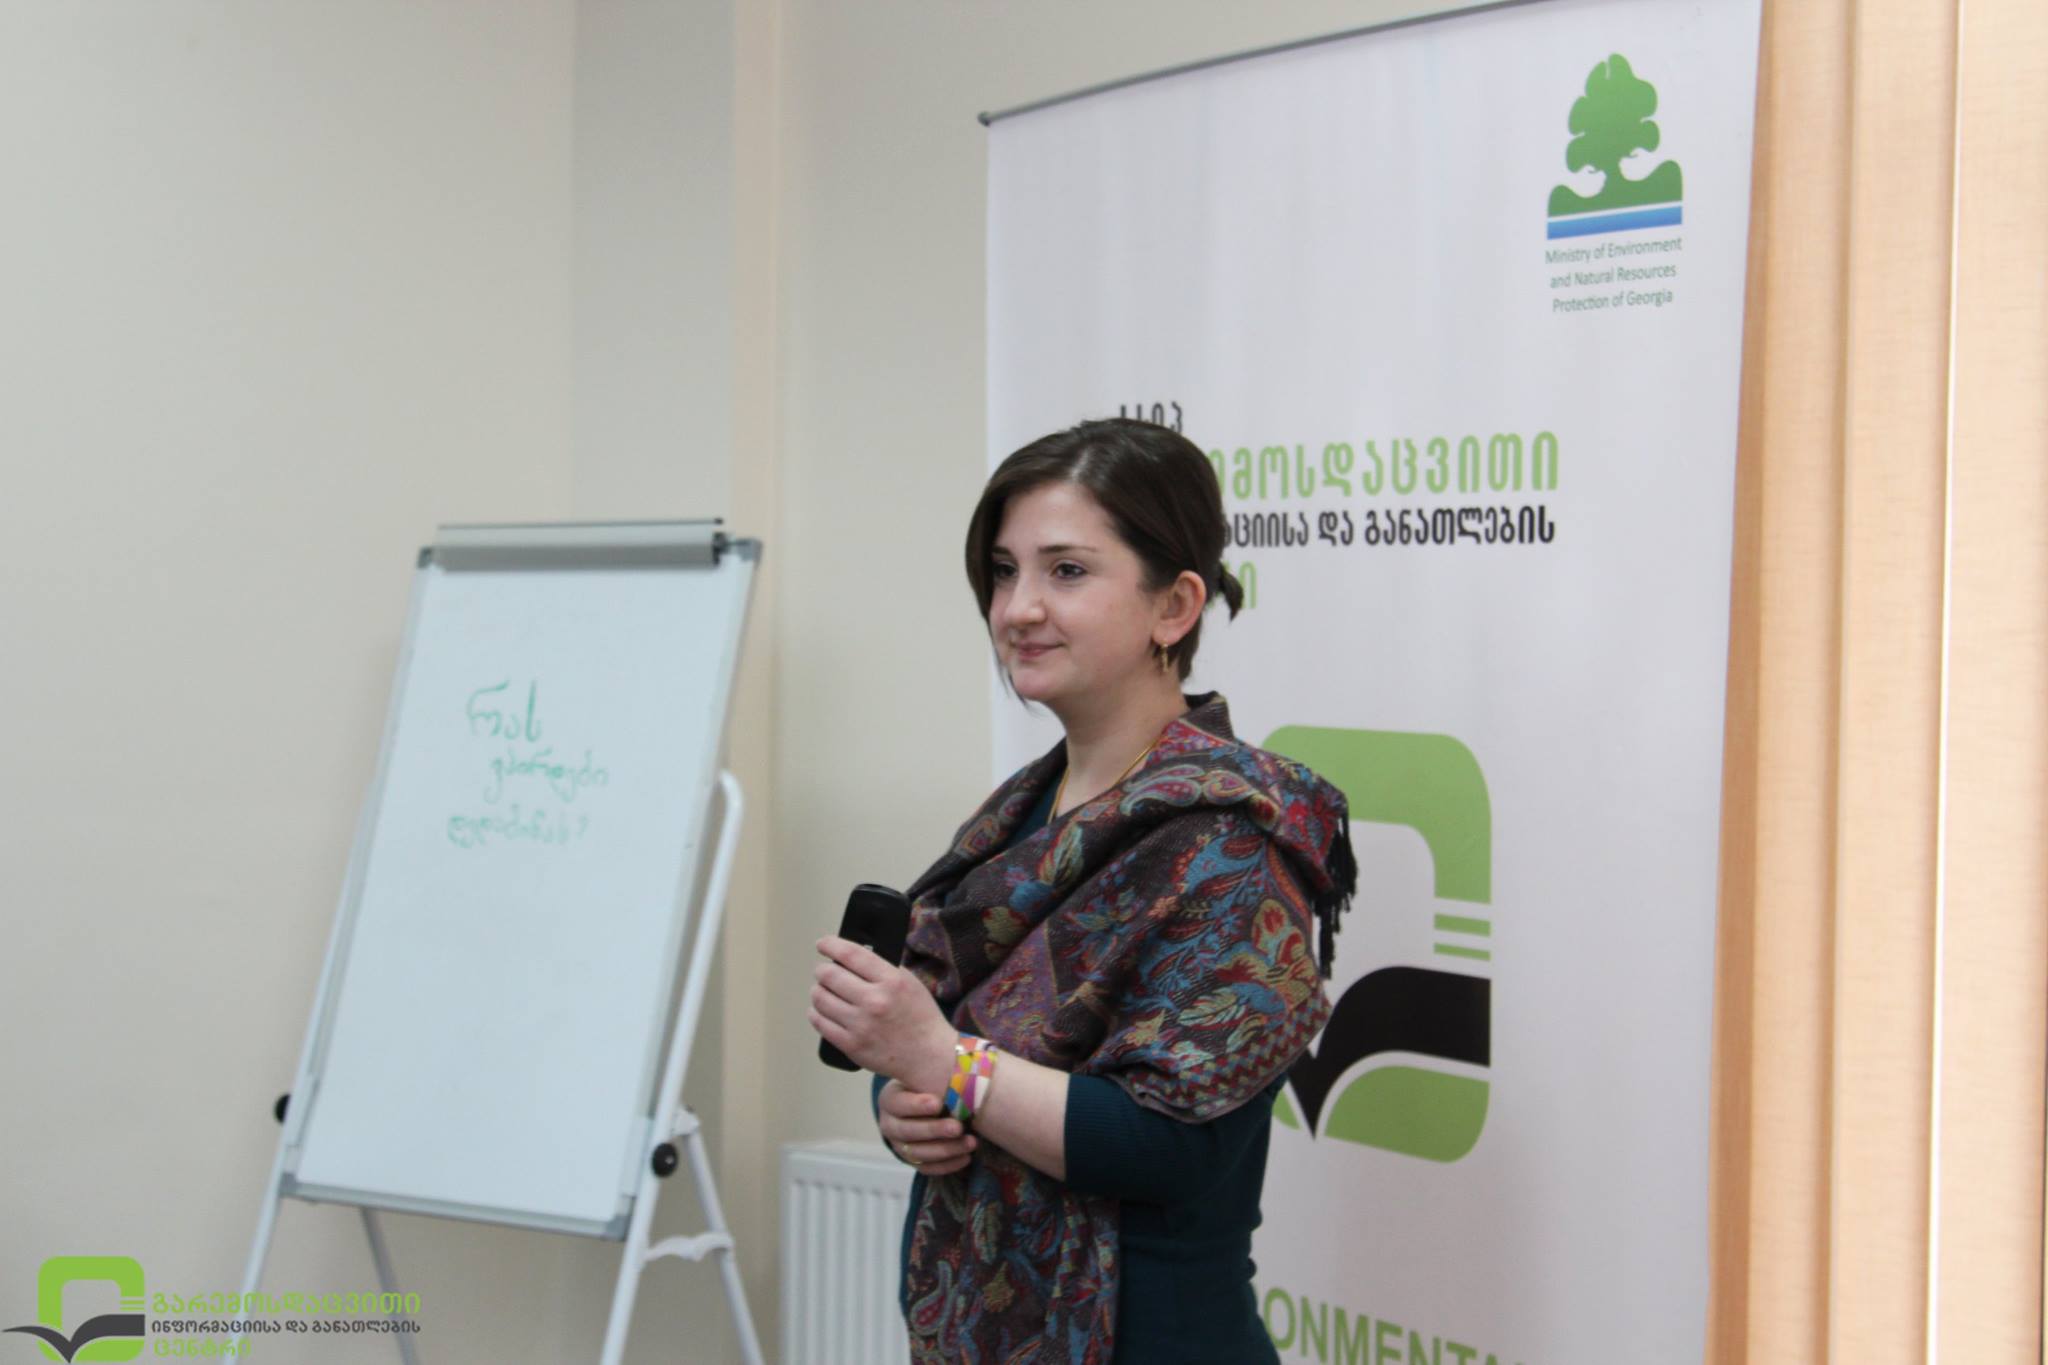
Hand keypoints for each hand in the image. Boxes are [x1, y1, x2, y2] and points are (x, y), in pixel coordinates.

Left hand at [808, 936, 955, 1093]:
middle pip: (829, 975)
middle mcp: (874, 1001)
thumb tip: (851, 956)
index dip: (830, 945)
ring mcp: (861, 1025)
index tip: (823, 944)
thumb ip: (882, 968)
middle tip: (823, 971)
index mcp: (891, 981)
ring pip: (820, 998)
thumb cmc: (920, 1017)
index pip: (851, 954)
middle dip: (822, 970)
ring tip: (823, 990)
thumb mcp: (909, 982)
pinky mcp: (852, 1046)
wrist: (930, 1056)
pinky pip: (820, 1023)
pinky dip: (816, 1013)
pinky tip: (821, 1010)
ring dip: (818, 990)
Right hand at [876, 1079, 974, 1174]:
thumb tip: (958, 1075)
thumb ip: (931, 1080)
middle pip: (908, 1131)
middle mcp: (890, 1125)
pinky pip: (928, 1168)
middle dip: (934, 1130)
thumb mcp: (921, 1078)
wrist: (919, 1103)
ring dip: (947, 1149)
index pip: (898, 1104)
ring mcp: (899, 1146)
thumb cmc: (924, 1086)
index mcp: (890, 1100)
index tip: (937, 1103)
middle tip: (957, 1127)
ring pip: (919, 1153)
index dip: (917, 1106)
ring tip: (970, 1142)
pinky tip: (966, 1157)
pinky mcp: (912, 1160)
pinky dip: (948, 1165)